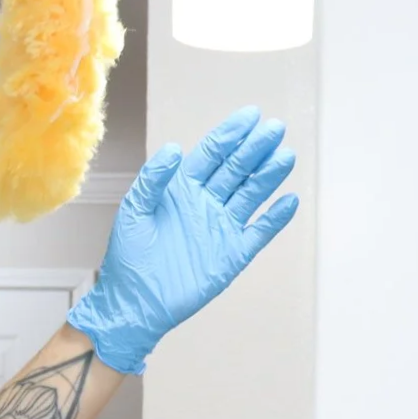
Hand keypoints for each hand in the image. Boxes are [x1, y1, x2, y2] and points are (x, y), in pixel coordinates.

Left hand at [66, 107, 298, 374]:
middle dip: (255, 148)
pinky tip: (289, 200)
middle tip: (275, 128)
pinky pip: (259, 232)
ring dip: (268, 175)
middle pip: (236, 169)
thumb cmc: (128, 258)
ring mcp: (221, 228)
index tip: (251, 115)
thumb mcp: (133, 211)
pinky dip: (275, 218)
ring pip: (251, 194)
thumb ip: (153, 179)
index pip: (212, 154)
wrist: (135, 303)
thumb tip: (175, 148)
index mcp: (181, 189)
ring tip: (285, 155)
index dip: (231, 134)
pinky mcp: (232, 255)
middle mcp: (205, 204)